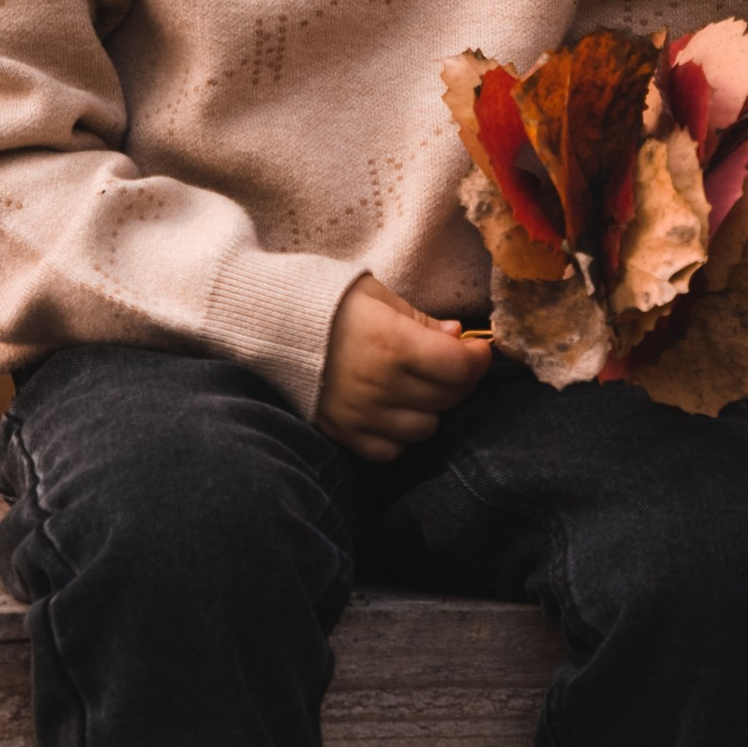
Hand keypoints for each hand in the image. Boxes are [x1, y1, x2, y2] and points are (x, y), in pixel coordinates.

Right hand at [315, 274, 492, 459]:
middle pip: (448, 397)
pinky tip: (392, 410)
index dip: (478, 359)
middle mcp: (379, 384)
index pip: (458, 366)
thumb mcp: (378, 296)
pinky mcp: (343, 434)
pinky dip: (400, 434)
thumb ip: (422, 320)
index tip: (478, 350)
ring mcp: (361, 415)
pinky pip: (391, 450)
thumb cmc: (328, 303)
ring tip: (416, 386)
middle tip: (449, 363)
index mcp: (391, 343)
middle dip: (458, 379)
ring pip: (425, 428)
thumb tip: (458, 338)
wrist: (269, 326)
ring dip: (430, 408)